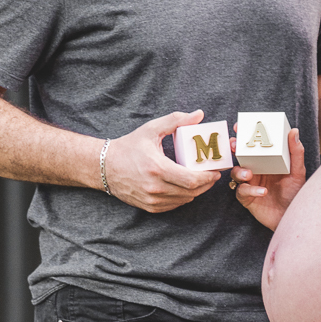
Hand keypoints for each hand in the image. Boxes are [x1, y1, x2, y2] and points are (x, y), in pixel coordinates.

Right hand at [103, 111, 220, 212]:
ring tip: (201, 180)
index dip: (208, 178)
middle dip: (206, 184)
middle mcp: (155, 187)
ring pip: (184, 200)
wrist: (105, 167)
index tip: (215, 171)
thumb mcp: (151, 129)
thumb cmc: (129, 147)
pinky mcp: (149, 207)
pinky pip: (174, 205)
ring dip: (196, 191)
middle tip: (212, 175)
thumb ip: (176, 120)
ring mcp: (152, 200)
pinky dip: (183, 197)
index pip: (192, 180)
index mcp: (158, 168)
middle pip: (191, 192)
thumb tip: (198, 114)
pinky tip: (185, 187)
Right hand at [231, 128, 305, 229]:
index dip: (244, 136)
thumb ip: (296, 152)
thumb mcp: (298, 171)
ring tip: (249, 174)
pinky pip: (242, 191)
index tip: (239, 127)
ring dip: (240, 171)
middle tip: (235, 145)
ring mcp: (250, 184)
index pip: (252, 145)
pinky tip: (262, 192)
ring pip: (236, 173)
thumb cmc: (295, 193)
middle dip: (234, 149)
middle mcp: (256, 170)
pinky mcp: (247, 198)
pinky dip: (250, 190)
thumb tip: (294, 131)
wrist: (293, 216)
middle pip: (239, 156)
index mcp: (266, 161)